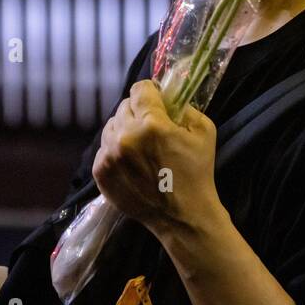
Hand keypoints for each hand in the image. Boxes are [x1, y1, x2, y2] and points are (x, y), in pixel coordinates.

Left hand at [93, 80, 225, 239]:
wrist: (182, 216)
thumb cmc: (197, 173)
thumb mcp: (204, 131)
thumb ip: (186, 108)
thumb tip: (169, 99)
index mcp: (152, 124)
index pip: (140, 89)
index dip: (150, 92)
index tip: (156, 100)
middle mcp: (126, 136)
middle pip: (124, 106)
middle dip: (138, 111)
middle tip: (151, 126)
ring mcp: (110, 156)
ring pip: (111, 126)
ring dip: (124, 130)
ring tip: (139, 146)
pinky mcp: (101, 172)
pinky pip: (103, 148)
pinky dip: (115, 151)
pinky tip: (131, 162)